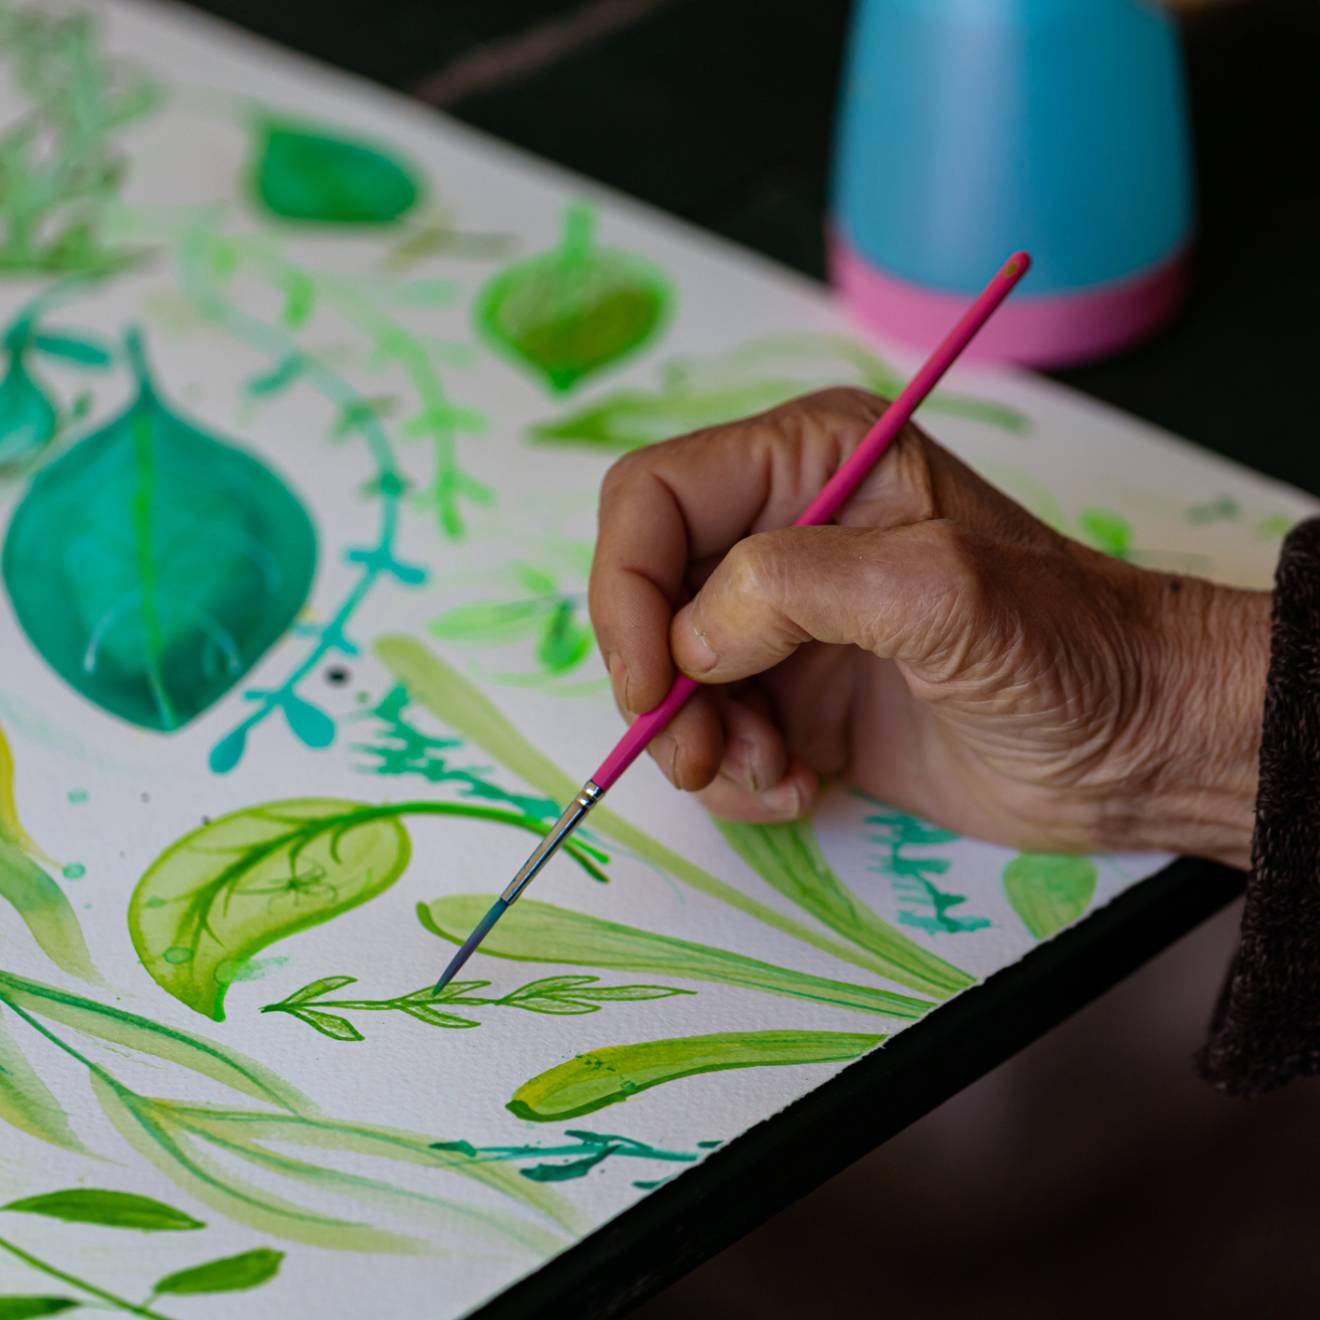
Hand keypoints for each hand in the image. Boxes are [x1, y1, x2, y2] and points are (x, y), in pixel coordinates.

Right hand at [589, 389, 1270, 866]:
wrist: (1138, 747)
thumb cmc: (1069, 648)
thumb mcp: (939, 591)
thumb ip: (797, 585)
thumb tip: (690, 640)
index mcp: (810, 459)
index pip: (652, 497)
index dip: (624, 586)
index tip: (648, 684)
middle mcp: (783, 529)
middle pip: (645, 592)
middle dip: (660, 683)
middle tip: (705, 755)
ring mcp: (788, 620)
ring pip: (670, 675)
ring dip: (700, 741)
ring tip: (774, 775)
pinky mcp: (797, 695)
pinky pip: (712, 732)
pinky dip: (734, 775)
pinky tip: (800, 787)